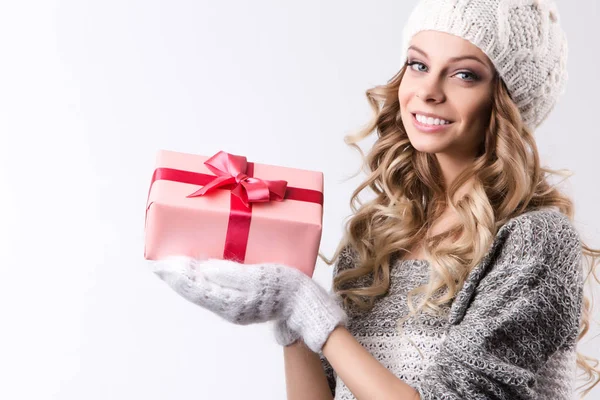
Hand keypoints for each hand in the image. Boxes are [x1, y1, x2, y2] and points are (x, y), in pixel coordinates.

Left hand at [149, 256, 346, 352]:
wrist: (305, 304)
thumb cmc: (286, 285)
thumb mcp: (259, 275)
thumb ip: (230, 273)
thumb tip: (202, 268)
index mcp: (232, 301)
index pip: (196, 287)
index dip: (177, 274)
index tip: (161, 263)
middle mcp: (229, 308)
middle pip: (196, 292)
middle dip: (176, 278)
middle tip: (158, 265)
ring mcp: (235, 309)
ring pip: (203, 294)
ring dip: (186, 281)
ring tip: (172, 269)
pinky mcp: (242, 305)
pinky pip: (214, 295)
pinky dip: (201, 284)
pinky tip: (197, 276)